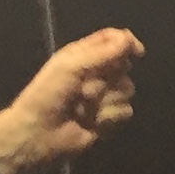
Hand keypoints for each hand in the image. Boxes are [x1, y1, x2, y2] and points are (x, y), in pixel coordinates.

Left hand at [0, 26, 143, 173]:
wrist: (38, 134)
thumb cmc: (48, 95)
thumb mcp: (71, 66)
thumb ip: (102, 51)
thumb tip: (129, 39)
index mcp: (83, 56)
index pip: (113, 40)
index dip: (126, 43)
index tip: (135, 52)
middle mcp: (95, 74)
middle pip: (124, 66)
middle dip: (107, 79)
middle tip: (83, 90)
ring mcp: (103, 97)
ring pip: (126, 90)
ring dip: (104, 101)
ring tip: (81, 109)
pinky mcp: (107, 119)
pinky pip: (124, 112)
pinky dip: (107, 118)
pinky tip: (90, 123)